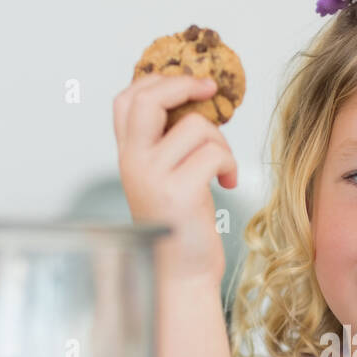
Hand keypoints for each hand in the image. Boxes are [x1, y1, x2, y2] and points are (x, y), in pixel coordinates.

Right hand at [112, 72, 238, 285]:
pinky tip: (227, 182)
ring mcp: (153, 177)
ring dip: (221, 141)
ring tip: (222, 167)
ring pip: (196, 126)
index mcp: (127, 156)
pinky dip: (229, 163)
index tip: (190, 83)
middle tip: (211, 91)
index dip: (157, 81)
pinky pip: (214, 153)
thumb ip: (167, 144)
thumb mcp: (166, 178)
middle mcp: (133, 163)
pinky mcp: (178, 192)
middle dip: (185, 86)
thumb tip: (197, 101)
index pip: (127, 99)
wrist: (181, 275)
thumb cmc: (181, 227)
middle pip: (150, 99)